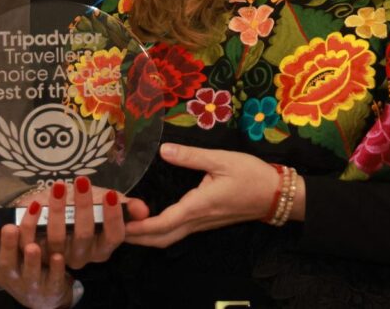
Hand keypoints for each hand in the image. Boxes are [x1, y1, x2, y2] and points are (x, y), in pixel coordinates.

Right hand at [0, 221, 72, 308]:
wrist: (43, 296)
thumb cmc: (20, 265)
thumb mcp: (6, 253)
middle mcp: (11, 277)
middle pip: (7, 263)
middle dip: (8, 245)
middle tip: (10, 228)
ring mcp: (31, 285)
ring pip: (30, 273)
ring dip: (31, 260)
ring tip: (32, 246)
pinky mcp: (51, 288)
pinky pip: (53, 279)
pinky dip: (56, 268)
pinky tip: (58, 256)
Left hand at [28, 176, 147, 267]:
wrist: (46, 215)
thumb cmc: (78, 207)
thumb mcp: (101, 203)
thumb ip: (123, 205)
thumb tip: (144, 209)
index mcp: (102, 246)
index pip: (113, 236)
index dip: (113, 217)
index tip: (110, 194)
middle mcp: (82, 256)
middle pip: (85, 235)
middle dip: (84, 207)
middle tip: (82, 181)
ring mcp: (57, 256)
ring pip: (58, 237)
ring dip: (58, 210)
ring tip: (59, 186)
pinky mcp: (35, 252)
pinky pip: (32, 239)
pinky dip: (32, 221)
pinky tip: (35, 203)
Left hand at [124, 143, 304, 247]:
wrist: (277, 195)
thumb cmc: (251, 175)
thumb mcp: (222, 160)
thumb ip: (191, 156)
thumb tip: (163, 150)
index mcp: (198, 206)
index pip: (162, 223)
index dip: (138, 226)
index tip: (117, 222)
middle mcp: (198, 220)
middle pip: (161, 238)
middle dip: (136, 237)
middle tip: (111, 227)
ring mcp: (202, 224)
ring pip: (169, 237)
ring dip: (146, 236)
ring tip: (123, 225)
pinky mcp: (206, 221)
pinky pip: (178, 232)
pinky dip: (159, 231)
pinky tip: (149, 222)